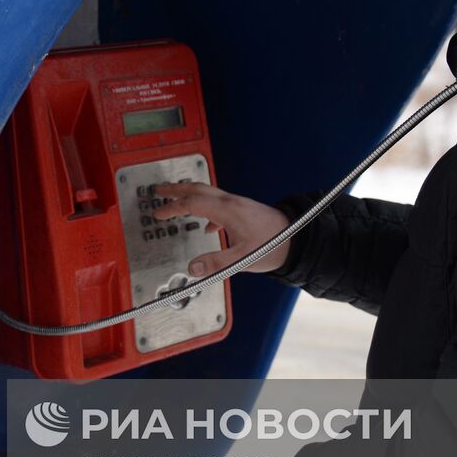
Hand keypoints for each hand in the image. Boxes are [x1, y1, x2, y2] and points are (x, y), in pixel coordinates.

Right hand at [152, 183, 292, 275]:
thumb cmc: (273, 246)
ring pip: (207, 193)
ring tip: (176, 200)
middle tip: (158, 189)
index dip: (172, 207)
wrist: (298, 239)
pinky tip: (207, 226)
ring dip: (189, 194)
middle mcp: (231, 202)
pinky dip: (205, 208)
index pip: (192, 203)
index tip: (158, 212)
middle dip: (176, 189)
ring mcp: (237, 204)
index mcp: (227, 211)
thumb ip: (215, 263)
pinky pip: (218, 203)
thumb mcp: (242, 259)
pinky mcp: (243, 210)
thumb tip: (192, 268)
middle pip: (197, 189)